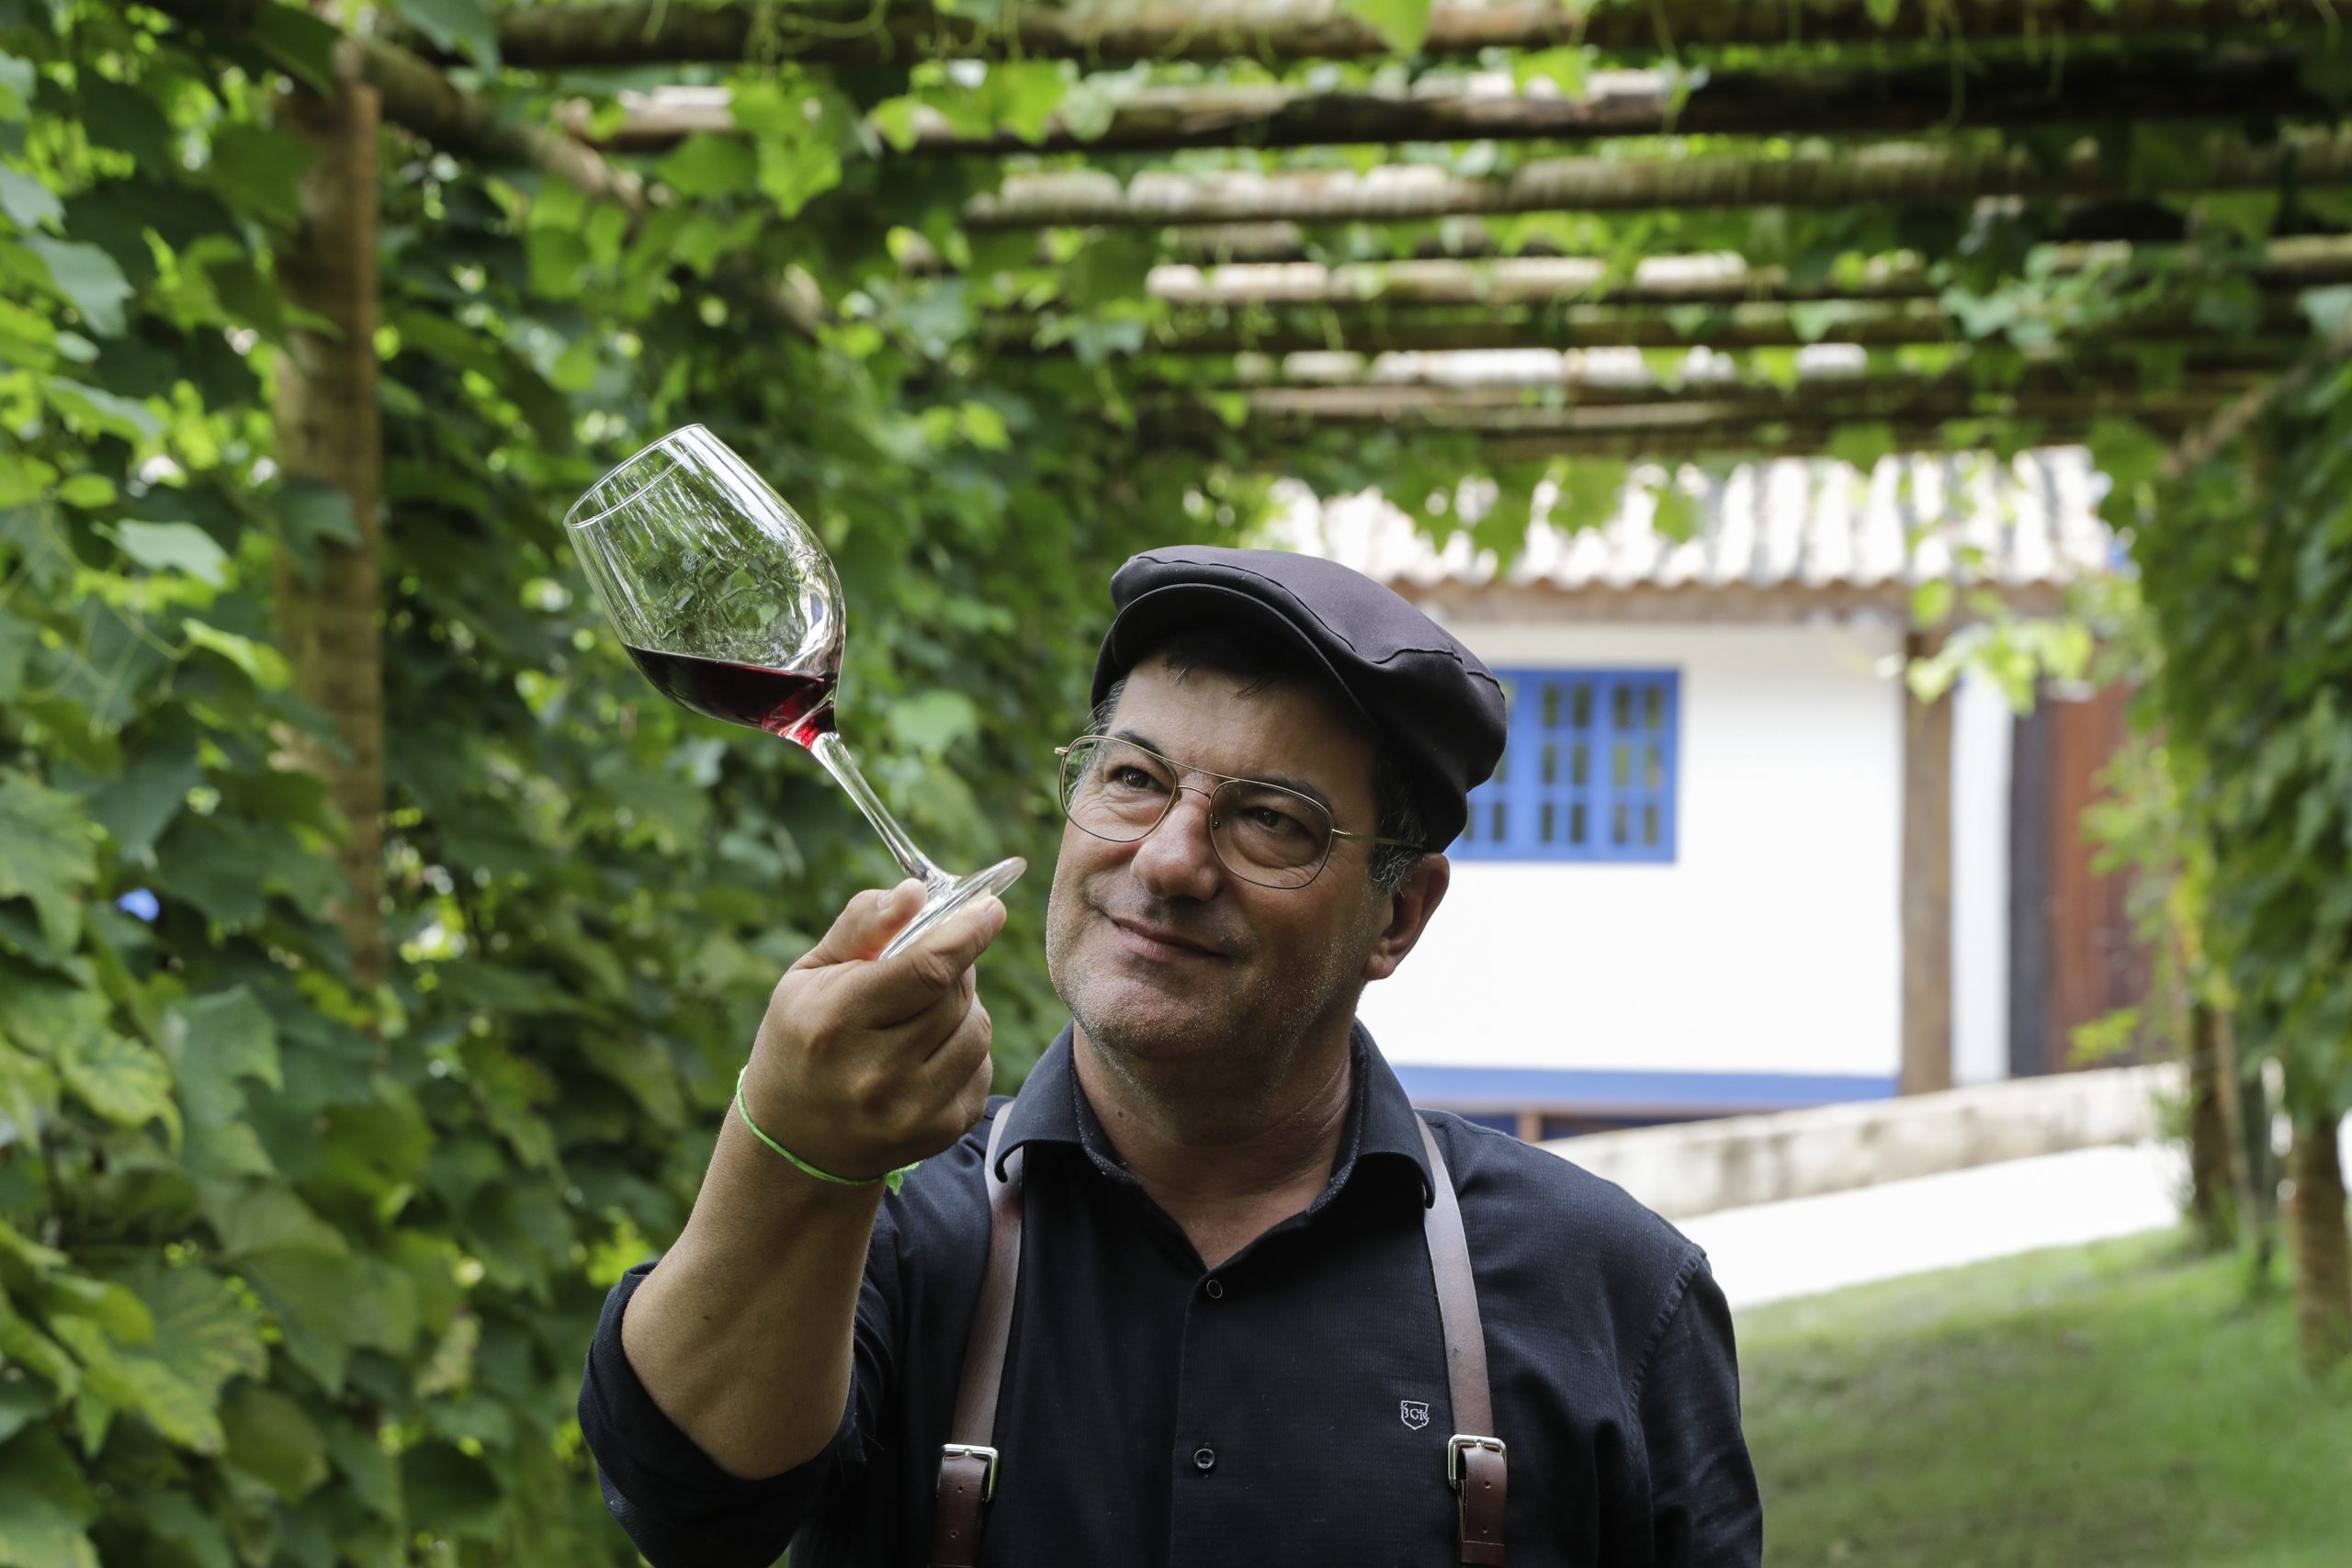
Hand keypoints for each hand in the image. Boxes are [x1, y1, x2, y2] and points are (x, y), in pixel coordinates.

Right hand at [740, 880, 1006, 1184]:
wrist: (793, 1139)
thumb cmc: (802, 1037)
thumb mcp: (809, 975)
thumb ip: (863, 926)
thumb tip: (916, 892)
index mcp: (838, 1023)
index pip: (927, 969)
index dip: (967, 933)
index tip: (990, 909)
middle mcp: (876, 1074)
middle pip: (956, 995)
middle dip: (954, 967)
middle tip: (931, 962)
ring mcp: (910, 1111)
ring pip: (978, 1030)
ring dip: (961, 1010)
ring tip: (921, 1014)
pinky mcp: (940, 1132)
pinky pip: (982, 1068)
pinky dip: (964, 1050)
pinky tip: (926, 1055)